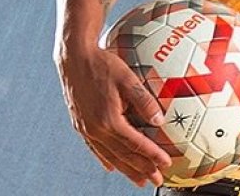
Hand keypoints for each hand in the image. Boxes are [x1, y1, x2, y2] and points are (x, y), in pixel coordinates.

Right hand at [56, 41, 171, 187]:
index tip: (166, 164)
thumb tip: (159, 120)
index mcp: (109, 120)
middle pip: (123, 155)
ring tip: (138, 180)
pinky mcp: (80, 125)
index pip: (135, 144)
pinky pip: (94, 148)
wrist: (74, 59)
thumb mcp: (128, 78)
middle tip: (157, 181)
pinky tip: (111, 167)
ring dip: (126, 169)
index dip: (152, 156)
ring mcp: (86, 129)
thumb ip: (144, 100)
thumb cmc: (102, 65)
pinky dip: (105, 160)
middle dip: (141, 169)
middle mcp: (96, 129)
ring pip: (109, 156)